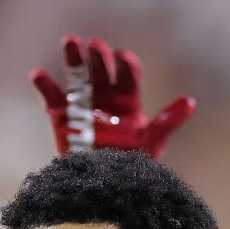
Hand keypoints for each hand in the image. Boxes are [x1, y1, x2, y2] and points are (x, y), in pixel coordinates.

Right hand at [30, 35, 195, 157]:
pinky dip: (44, 84)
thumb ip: (169, 121)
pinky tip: (38, 74)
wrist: (105, 187)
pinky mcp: (62, 116)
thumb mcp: (153, 141)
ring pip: (77, 75)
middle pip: (101, 69)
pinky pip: (51, 96)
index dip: (125, 63)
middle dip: (99, 56)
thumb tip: (190, 101)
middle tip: (95, 45)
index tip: (121, 56)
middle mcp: (105, 97)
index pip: (127, 74)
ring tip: (70, 41)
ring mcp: (83, 104)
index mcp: (128, 100)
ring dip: (73, 57)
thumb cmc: (131, 164)